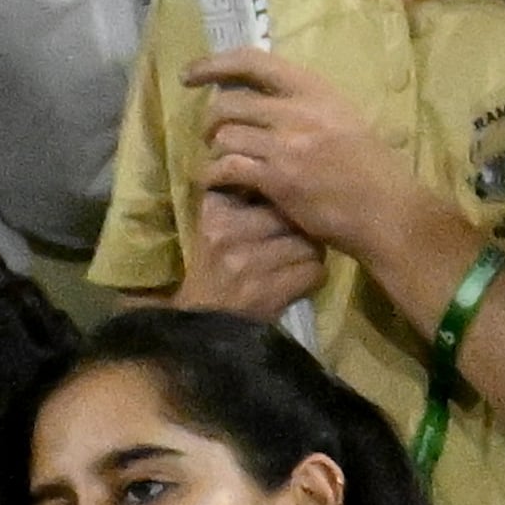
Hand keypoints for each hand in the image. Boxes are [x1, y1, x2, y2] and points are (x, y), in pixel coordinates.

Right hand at [175, 188, 327, 320]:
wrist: (191, 326)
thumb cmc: (203, 273)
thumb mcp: (209, 228)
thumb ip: (235, 201)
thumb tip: (272, 178)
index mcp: (213, 210)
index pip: (266, 187)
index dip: (279, 198)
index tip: (275, 212)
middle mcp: (227, 231)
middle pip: (291, 215)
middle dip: (298, 228)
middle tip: (293, 240)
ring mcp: (248, 263)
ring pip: (308, 244)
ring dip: (308, 255)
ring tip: (296, 263)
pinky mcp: (267, 293)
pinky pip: (314, 273)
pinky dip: (311, 279)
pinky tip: (296, 283)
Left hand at [185, 46, 436, 260]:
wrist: (386, 209)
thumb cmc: (369, 167)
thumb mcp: (342, 119)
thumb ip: (304, 107)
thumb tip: (262, 99)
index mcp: (315, 89)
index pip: (253, 61)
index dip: (214, 63)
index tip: (189, 74)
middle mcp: (299, 111)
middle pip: (228, 103)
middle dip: (211, 121)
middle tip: (212, 137)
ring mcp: (287, 145)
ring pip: (225, 136)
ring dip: (215, 152)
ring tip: (222, 164)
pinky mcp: (278, 179)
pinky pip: (227, 169)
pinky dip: (214, 176)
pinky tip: (217, 183)